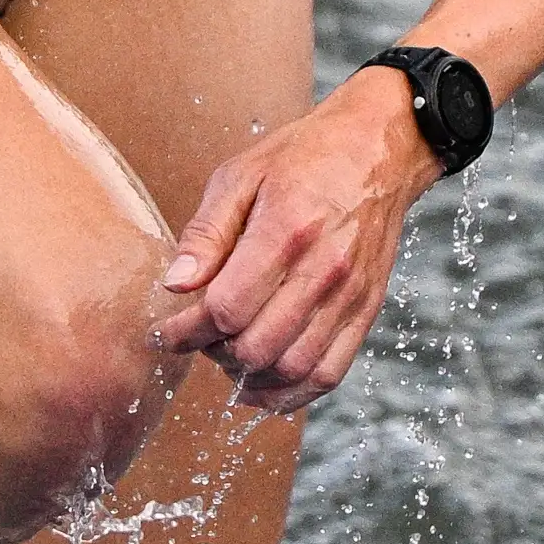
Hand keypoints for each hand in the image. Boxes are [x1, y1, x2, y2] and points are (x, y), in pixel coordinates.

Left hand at [153, 68, 441, 411]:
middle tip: (195, 340)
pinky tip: (260, 386)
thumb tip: (175, 285)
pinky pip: (329, 373)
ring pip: (292, 369)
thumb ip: (206, 233)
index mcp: (286, 230)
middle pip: (257, 346)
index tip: (165, 333)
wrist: (379, 149)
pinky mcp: (366, 310)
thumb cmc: (304, 156)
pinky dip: (291, 394)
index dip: (185, 332)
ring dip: (248, 378)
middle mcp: (323, 270)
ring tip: (224, 358)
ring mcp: (350, 295)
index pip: (226, 308)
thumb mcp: (241, 175)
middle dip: (212, 354)